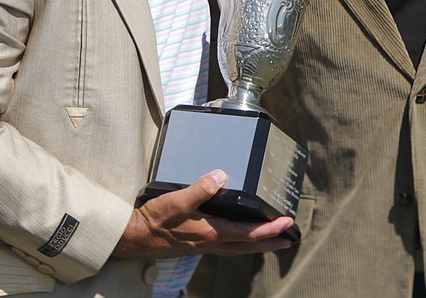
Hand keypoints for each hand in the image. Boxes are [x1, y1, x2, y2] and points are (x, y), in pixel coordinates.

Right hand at [112, 170, 294, 259]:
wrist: (135, 238)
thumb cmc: (155, 221)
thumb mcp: (176, 201)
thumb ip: (199, 189)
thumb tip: (220, 176)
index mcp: (211, 233)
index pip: (248, 233)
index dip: (270, 228)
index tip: (287, 223)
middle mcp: (212, 242)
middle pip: (249, 245)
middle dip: (270, 242)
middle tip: (289, 238)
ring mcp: (205, 245)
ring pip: (239, 248)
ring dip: (258, 244)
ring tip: (272, 240)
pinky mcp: (198, 244)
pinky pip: (227, 246)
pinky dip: (241, 242)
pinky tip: (239, 237)